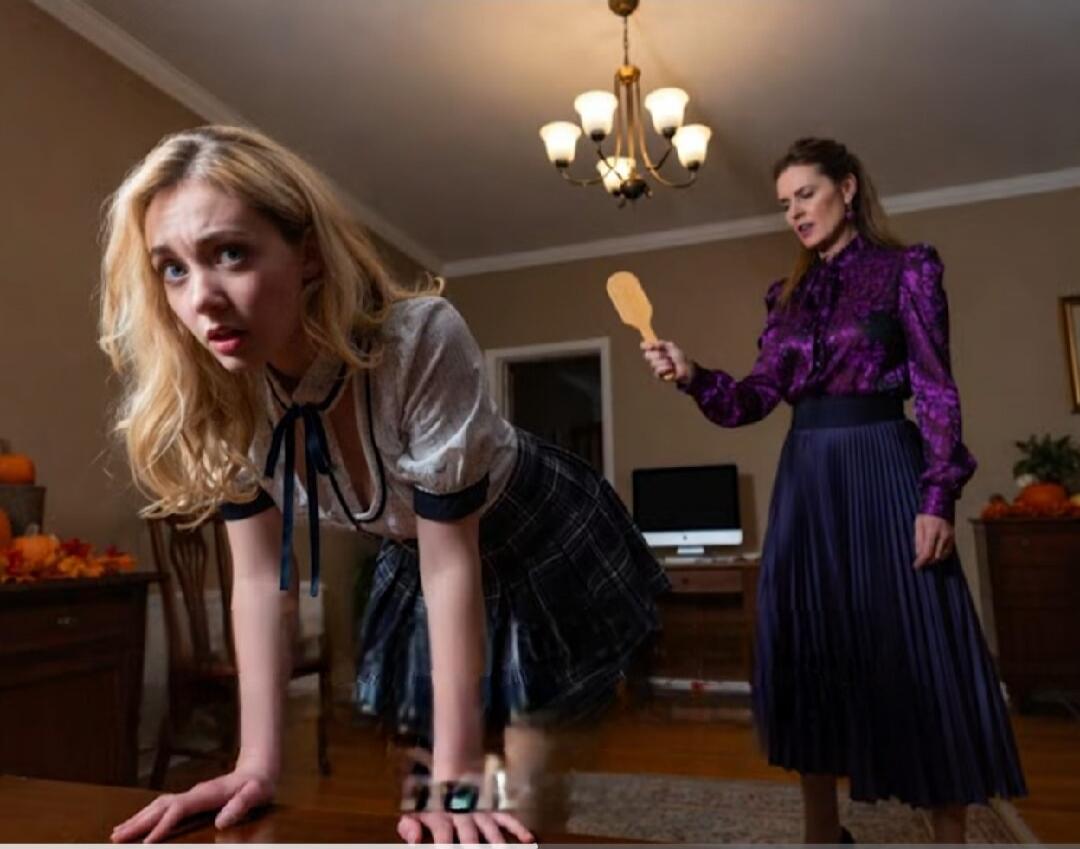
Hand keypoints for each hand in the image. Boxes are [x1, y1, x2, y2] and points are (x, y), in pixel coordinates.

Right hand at [110, 768, 274, 842]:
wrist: (259, 769)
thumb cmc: (258, 785)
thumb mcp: (256, 794)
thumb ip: (240, 806)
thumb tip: (221, 822)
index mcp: (206, 794)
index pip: (178, 810)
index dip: (162, 826)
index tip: (146, 843)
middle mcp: (194, 793)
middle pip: (160, 807)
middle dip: (138, 823)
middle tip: (115, 838)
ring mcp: (191, 794)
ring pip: (157, 805)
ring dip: (137, 819)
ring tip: (117, 833)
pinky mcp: (191, 798)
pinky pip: (163, 807)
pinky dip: (147, 815)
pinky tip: (137, 823)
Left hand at [397, 810, 534, 844]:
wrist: (455, 767)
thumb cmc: (434, 798)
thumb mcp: (416, 810)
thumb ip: (409, 827)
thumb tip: (413, 841)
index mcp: (442, 819)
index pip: (442, 839)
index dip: (443, 848)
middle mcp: (463, 816)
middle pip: (469, 837)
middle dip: (473, 847)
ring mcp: (480, 812)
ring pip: (490, 830)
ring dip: (497, 843)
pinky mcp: (493, 809)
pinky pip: (507, 818)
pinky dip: (518, 827)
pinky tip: (528, 839)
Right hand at [640, 340, 692, 384]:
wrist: (686, 367)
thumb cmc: (678, 357)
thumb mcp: (670, 346)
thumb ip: (660, 344)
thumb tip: (649, 343)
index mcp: (655, 350)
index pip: (645, 347)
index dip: (646, 346)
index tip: (650, 346)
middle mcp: (653, 358)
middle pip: (647, 355)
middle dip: (658, 354)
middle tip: (667, 355)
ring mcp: (654, 367)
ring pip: (653, 363)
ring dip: (665, 362)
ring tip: (671, 363)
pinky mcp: (658, 375)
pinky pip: (658, 370)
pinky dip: (666, 368)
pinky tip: (671, 368)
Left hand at [913, 513, 954, 569]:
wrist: (941, 504)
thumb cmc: (926, 514)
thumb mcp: (918, 524)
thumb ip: (918, 540)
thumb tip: (918, 554)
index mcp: (932, 531)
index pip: (927, 551)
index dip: (921, 561)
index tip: (916, 566)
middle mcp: (943, 535)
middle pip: (935, 556)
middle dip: (927, 561)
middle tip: (920, 563)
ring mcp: (950, 537)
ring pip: (942, 555)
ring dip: (934, 559)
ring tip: (926, 559)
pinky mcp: (953, 537)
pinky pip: (948, 551)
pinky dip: (941, 556)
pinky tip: (935, 555)